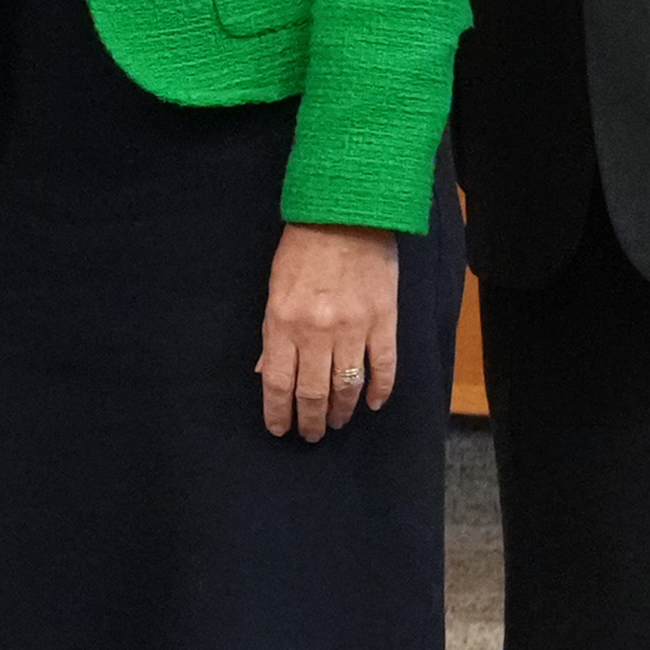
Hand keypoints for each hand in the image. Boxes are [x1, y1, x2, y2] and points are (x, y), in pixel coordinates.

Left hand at [258, 224, 402, 440]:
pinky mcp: (384, 322)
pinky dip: (380, 391)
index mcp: (283, 324)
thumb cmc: (302, 249)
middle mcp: (317, 333)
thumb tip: (265, 372)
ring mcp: (354, 329)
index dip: (278, 413)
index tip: (280, 430)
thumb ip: (272, 335)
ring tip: (336, 422)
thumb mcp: (274, 290)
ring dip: (341, 410)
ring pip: (348, 387)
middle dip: (310, 420)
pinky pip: (384, 367)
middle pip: (313, 392)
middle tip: (311, 434)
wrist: (346, 214)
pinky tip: (374, 404)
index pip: (278, 383)